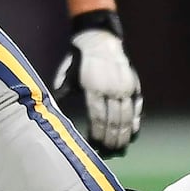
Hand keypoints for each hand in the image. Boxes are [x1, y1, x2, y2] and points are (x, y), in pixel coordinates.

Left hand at [54, 28, 141, 155]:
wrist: (100, 38)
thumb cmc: (79, 58)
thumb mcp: (67, 72)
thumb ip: (62, 90)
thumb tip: (52, 109)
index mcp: (94, 88)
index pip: (99, 117)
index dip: (98, 134)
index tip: (96, 145)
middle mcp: (112, 89)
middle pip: (114, 120)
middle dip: (112, 139)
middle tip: (109, 152)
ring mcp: (125, 87)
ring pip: (127, 116)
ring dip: (124, 134)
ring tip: (120, 147)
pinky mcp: (134, 84)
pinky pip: (137, 106)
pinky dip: (136, 120)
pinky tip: (133, 132)